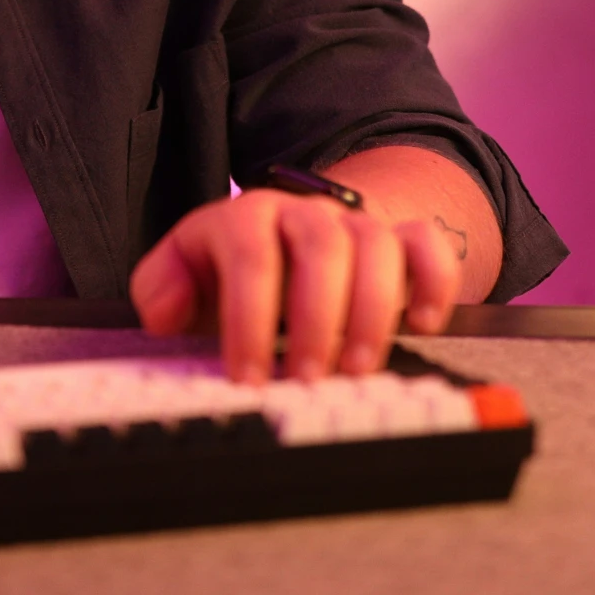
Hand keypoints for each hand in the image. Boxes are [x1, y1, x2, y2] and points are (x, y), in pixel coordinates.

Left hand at [128, 188, 462, 381]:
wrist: (294, 236)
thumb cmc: (235, 273)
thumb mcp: (187, 275)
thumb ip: (162, 288)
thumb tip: (166, 312)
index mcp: (246, 218)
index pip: (249, 255)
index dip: (249, 318)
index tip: (249, 377)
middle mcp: (305, 215)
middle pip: (320, 246)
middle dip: (315, 318)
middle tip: (308, 380)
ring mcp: (357, 224)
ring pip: (378, 246)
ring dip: (371, 312)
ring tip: (357, 371)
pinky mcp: (402, 240)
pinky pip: (428, 245)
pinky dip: (432, 283)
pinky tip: (421, 325)